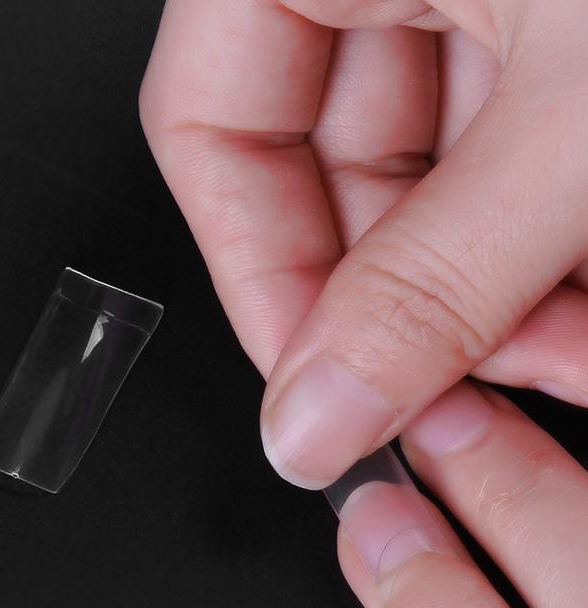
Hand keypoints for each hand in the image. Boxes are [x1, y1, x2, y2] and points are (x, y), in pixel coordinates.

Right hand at [140, 0, 587, 488]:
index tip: (315, 384)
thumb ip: (438, 276)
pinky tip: (579, 293)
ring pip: (422, 159)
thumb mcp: (575, 117)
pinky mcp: (541, 2)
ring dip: (490, 277)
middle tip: (459, 385)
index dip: (254, 274)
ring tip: (562, 347)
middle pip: (319, 160)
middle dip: (405, 297)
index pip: (206, 122)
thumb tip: (315, 415)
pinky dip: (537, 221)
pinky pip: (501, 125)